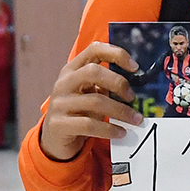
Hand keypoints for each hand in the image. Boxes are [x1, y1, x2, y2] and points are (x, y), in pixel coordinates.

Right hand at [40, 42, 142, 160]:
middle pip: (93, 72)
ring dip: (121, 111)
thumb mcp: (90, 94)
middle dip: (118, 83)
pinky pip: (89, 125)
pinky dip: (110, 129)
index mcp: (72, 70)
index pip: (94, 50)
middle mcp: (63, 83)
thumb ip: (106, 86)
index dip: (116, 54)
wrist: (54, 140)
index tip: (135, 68)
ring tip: (136, 120)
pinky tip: (122, 132)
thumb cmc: (78, 113)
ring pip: (95, 101)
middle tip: (132, 97)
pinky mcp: (59, 124)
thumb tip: (135, 87)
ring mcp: (59, 103)